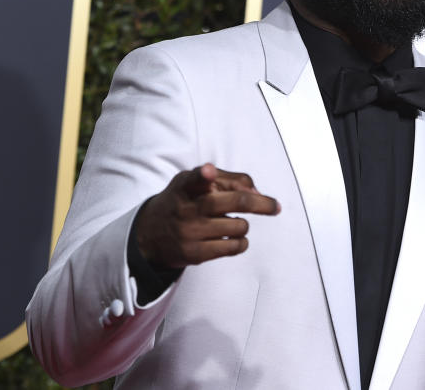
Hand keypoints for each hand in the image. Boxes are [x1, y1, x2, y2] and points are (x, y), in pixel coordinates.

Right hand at [134, 163, 279, 268]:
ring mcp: (190, 232)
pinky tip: (234, 238)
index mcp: (185, 186)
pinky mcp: (195, 253)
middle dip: (261, 204)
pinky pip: (233, 247)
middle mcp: (186, 208)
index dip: (203, 174)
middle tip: (275, 207)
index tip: (208, 171)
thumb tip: (258, 193)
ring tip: (231, 222)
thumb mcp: (195, 182)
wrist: (149, 235)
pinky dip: (241, 242)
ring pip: (239, 225)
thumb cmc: (184, 201)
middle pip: (233, 202)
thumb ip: (228, 179)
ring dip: (243, 224)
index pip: (193, 178)